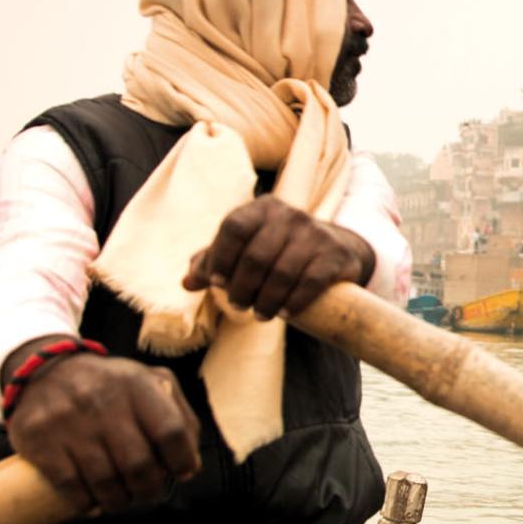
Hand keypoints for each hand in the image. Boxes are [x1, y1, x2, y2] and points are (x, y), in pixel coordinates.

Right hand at [3, 339, 201, 513]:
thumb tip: (191, 466)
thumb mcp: (147, 382)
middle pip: (139, 465)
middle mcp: (103, 400)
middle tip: (147, 492)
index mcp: (136, 384)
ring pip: (105, 482)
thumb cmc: (108, 386)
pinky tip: (92, 503)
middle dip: (149, 489)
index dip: (182, 461)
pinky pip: (70, 486)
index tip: (181, 473)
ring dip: (118, 501)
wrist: (41, 370)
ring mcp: (69, 421)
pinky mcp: (39, 439)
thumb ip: (178, 416)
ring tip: (121, 500)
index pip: (171, 431)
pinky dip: (85, 503)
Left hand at [182, 195, 374, 320]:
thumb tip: (187, 283)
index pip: (234, 227)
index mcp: (262, 209)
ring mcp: (316, 233)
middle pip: (256, 255)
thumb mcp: (246, 249)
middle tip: (239, 306)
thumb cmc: (279, 251)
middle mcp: (290, 215)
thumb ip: (214, 262)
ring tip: (260, 315)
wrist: (334, 250)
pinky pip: (311, 281)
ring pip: (283, 272)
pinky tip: (283, 313)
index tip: (216, 283)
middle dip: (242, 288)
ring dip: (266, 300)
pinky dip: (294, 301)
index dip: (220, 257)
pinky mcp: (335, 255)